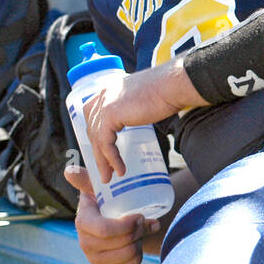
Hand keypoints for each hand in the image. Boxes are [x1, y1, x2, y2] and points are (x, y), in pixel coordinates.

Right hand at [63, 164, 157, 263]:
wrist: (117, 220)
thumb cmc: (108, 201)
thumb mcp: (100, 188)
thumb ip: (86, 179)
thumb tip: (69, 171)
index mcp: (83, 222)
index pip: (104, 230)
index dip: (126, 225)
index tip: (139, 215)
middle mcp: (85, 243)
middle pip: (121, 242)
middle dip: (138, 230)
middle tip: (144, 221)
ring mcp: (94, 259)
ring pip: (128, 254)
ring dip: (140, 242)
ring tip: (140, 231)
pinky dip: (139, 257)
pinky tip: (137, 245)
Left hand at [82, 58, 196, 182]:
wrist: (172, 86)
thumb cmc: (167, 91)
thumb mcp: (142, 97)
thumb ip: (133, 105)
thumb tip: (137, 116)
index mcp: (108, 89)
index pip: (91, 114)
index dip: (94, 133)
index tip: (100, 150)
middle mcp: (102, 95)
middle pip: (92, 129)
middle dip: (96, 152)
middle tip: (104, 169)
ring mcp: (104, 104)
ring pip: (97, 139)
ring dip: (102, 161)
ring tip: (108, 177)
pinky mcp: (110, 114)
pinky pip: (105, 143)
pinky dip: (111, 159)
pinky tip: (119, 169)